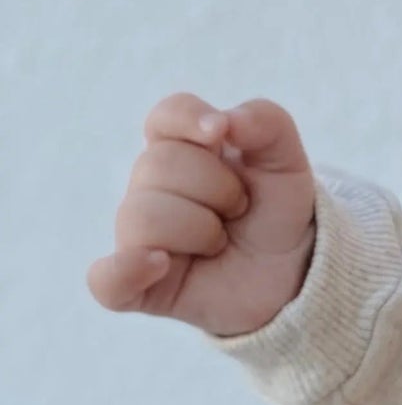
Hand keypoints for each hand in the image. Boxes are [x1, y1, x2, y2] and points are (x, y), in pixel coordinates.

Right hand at [87, 94, 317, 336]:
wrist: (291, 275)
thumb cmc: (275, 213)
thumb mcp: (287, 161)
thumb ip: (267, 123)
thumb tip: (226, 120)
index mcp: (182, 150)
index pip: (164, 117)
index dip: (187, 119)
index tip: (220, 132)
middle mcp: (150, 189)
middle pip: (158, 164)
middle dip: (217, 188)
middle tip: (239, 209)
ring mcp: (139, 237)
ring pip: (142, 216)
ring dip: (201, 230)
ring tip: (220, 242)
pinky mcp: (138, 286)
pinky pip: (107, 280)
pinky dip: (127, 271)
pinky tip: (161, 264)